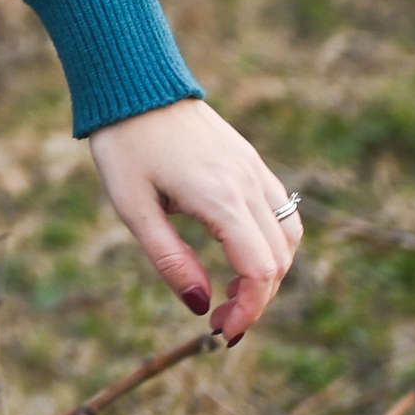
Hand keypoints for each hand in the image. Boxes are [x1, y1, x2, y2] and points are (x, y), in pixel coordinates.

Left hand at [84, 97, 300, 346]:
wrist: (135, 82)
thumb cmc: (125, 144)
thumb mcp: (133, 207)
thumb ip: (170, 258)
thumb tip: (201, 305)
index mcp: (220, 197)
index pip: (259, 270)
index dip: (248, 310)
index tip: (221, 332)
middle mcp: (247, 184)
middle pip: (278, 260)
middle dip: (256, 300)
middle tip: (219, 321)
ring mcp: (254, 169)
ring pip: (289, 236)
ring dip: (270, 272)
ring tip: (232, 292)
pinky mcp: (250, 161)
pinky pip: (281, 210)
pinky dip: (273, 242)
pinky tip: (239, 253)